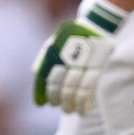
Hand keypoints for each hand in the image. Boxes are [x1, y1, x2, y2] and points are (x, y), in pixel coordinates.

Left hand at [32, 0, 126, 114]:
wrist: (97, 24)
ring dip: (71, 104)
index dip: (43, 92)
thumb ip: (45, 58)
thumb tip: (35, 75)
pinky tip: (83, 110)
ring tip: (70, 111)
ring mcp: (83, 62)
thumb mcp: (55, 41)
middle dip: (57, 99)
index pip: (45, 76)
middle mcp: (68, 57)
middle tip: (58, 106)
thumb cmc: (73, 36)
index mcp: (55, 51)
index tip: (43, 104)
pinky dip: (85, 102)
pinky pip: (89, 88)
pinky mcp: (98, 65)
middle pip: (60, 85)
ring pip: (74, 89)